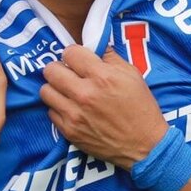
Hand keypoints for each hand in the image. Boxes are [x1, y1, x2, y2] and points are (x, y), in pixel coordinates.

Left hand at [40, 45, 169, 169]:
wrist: (145, 145)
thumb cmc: (141, 108)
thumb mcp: (132, 75)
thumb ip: (110, 57)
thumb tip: (93, 45)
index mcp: (102, 77)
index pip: (70, 53)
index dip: (74, 54)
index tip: (78, 60)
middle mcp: (84, 94)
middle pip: (51, 70)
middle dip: (59, 68)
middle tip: (69, 74)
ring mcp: (74, 114)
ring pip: (45, 90)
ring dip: (56, 88)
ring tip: (67, 91)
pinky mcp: (69, 131)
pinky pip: (50, 111)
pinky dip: (59, 108)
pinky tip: (72, 109)